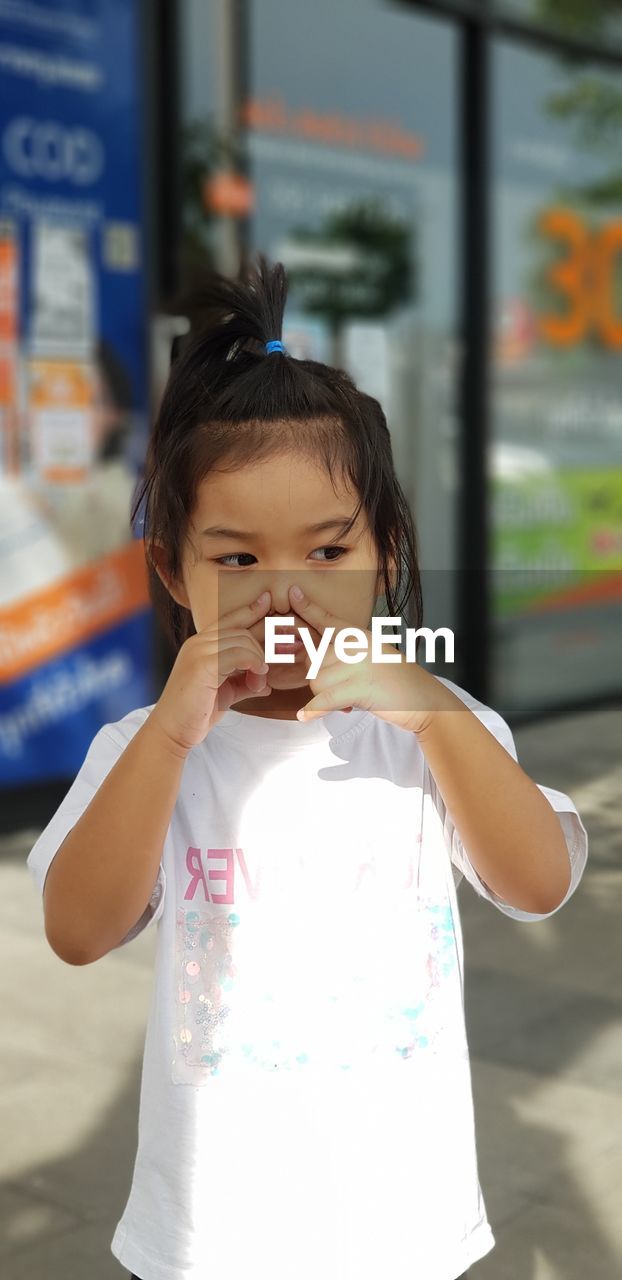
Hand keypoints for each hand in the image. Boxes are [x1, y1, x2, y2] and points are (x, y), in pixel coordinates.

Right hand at [150, 590, 273, 753]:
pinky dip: (254, 664)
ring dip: (258, 661)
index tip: (267, 599)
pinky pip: (239, 654)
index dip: (249, 609)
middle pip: (241, 631)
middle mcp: (197, 643)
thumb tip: (267, 684)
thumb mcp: (225, 693)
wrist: (172, 731)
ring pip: (242, 640)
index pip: (228, 620)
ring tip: (258, 683)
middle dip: (261, 649)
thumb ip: (244, 683)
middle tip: (265, 674)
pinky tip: (257, 680)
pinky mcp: (202, 665)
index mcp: (199, 645)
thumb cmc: (196, 713)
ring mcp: (198, 651)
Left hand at [288, 586, 453, 735]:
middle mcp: (358, 645)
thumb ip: (346, 654)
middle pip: (313, 661)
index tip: (294, 593)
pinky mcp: (359, 687)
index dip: (308, 608)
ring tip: (349, 700)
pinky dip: (314, 710)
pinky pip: (325, 699)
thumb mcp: (373, 657)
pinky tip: (305, 716)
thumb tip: (312, 662)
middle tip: (342, 691)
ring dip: (324, 697)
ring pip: (316, 681)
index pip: (328, 620)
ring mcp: (359, 664)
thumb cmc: (399, 682)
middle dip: (320, 681)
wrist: (427, 701)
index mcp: (361, 635)